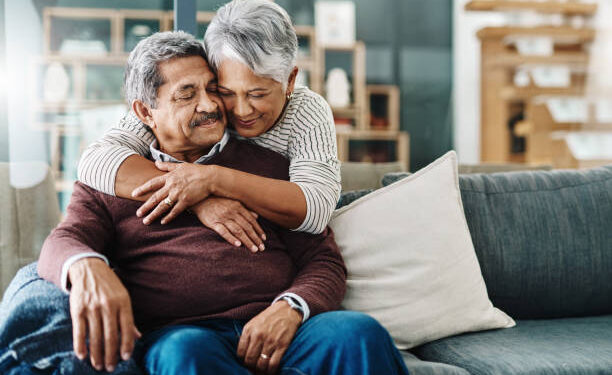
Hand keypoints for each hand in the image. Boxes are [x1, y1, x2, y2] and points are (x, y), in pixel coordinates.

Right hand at [68, 258, 140, 372]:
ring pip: (95, 337)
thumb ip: (129, 318)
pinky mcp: (77, 309)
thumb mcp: (123, 297)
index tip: (126, 358)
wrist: (88, 268)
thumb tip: (138, 337)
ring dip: (96, 354)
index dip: (127, 345)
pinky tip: (82, 356)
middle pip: (110, 336)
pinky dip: (80, 345)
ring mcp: (92, 307)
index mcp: (123, 302)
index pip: (127, 328)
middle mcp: (108, 306)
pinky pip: (79, 331)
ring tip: (98, 365)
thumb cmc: (109, 286)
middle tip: (110, 368)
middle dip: (111, 355)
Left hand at [132, 161, 215, 224]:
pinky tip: (162, 222)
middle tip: (138, 213)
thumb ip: (167, 166)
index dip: (142, 189)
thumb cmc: (196, 171)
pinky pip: (175, 211)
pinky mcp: (186, 201)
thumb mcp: (180, 165)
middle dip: (145, 207)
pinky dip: (168, 217)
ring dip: (153, 214)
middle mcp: (171, 186)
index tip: (134, 194)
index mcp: (169, 177)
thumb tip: (156, 162)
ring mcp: (178, 195)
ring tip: (146, 221)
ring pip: (163, 206)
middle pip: (155, 198)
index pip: (152, 183)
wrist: (210, 178)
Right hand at [192, 197, 266, 251]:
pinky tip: (238, 245)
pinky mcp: (213, 223)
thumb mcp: (233, 202)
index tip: (264, 239)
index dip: (258, 230)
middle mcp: (232, 212)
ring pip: (238, 230)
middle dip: (255, 238)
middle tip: (262, 248)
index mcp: (238, 207)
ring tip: (253, 249)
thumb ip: (245, 210)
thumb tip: (257, 217)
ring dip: (247, 241)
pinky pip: (223, 231)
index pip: (251, 220)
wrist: (199, 199)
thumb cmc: (218, 201)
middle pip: (246, 227)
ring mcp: (223, 217)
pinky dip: (231, 238)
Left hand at [237, 300, 301, 374]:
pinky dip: (271, 371)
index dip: (242, 361)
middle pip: (250, 360)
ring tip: (262, 371)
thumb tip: (242, 353)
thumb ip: (247, 336)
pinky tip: (270, 371)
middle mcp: (258, 336)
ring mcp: (270, 341)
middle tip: (254, 369)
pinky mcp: (282, 345)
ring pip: (261, 364)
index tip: (246, 363)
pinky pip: (273, 364)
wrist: (287, 309)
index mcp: (249, 330)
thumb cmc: (269, 317)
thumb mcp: (254, 322)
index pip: (240, 353)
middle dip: (251, 367)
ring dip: (261, 371)